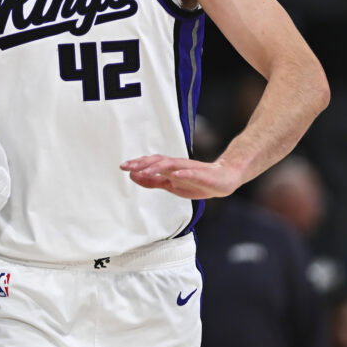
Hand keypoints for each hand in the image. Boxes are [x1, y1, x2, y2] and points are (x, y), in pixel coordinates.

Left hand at [120, 155, 243, 198]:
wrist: (223, 180)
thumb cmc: (196, 182)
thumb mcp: (170, 185)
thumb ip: (153, 181)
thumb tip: (133, 176)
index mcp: (170, 168)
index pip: (151, 163)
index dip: (137, 164)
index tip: (123, 166)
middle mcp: (178, 166)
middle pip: (158, 161)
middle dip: (142, 163)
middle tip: (127, 166)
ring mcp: (190, 169)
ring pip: (172, 165)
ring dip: (158, 167)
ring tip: (145, 171)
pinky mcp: (203, 175)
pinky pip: (193, 173)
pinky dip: (183, 173)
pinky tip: (176, 175)